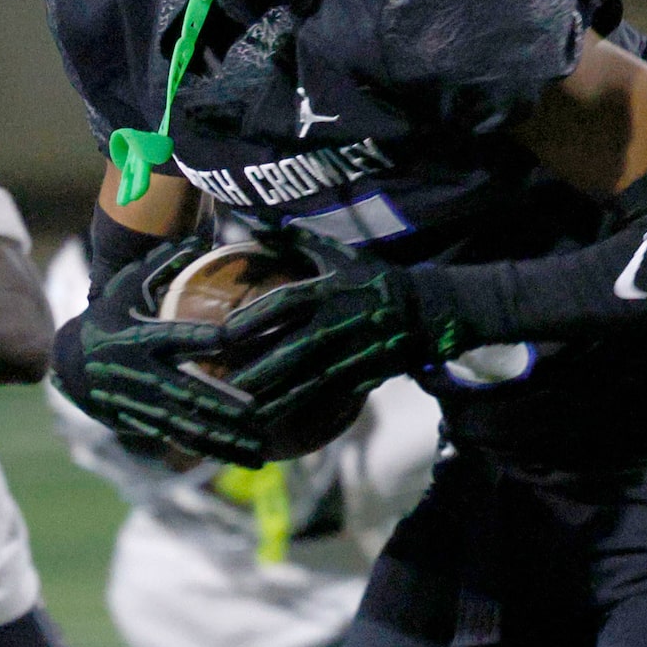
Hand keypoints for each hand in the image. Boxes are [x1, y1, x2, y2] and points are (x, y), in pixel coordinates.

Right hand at [54, 241, 269, 465]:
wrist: (68, 364)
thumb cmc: (109, 318)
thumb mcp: (125, 289)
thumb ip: (158, 266)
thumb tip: (194, 237)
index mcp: (140, 339)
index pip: (179, 336)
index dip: (206, 337)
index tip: (236, 338)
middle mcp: (141, 375)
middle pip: (187, 392)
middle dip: (222, 406)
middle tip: (258, 414)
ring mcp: (140, 404)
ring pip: (186, 425)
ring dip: (223, 440)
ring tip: (259, 454)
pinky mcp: (141, 422)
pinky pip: (178, 438)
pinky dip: (207, 449)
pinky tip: (238, 458)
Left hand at [219, 231, 449, 437]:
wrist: (428, 311)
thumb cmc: (376, 280)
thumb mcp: (341, 254)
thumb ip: (298, 240)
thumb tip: (258, 222)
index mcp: (329, 291)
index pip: (282, 304)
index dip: (250, 319)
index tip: (219, 335)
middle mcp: (337, 324)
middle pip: (290, 352)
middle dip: (256, 371)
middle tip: (218, 386)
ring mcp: (351, 355)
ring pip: (306, 382)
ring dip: (272, 400)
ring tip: (240, 414)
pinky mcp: (362, 377)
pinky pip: (325, 399)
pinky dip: (300, 412)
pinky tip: (274, 424)